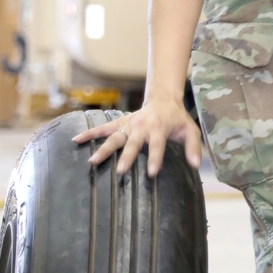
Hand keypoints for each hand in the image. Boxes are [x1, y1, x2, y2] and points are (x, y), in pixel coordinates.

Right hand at [71, 94, 202, 176]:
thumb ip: (193, 147)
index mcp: (160, 127)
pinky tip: (76, 140)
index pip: (158, 145)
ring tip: (93, 162)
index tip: (152, 173)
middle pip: (133, 143)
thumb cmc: (177, 119)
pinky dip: (89, 133)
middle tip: (120, 171)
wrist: (163, 99)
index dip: (155, 158)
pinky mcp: (120, 123)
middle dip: (127, 157)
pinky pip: (102, 128)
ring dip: (104, 149)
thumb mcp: (191, 130)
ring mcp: (128, 124)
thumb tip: (196, 165)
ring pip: (114, 137)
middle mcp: (142, 126)